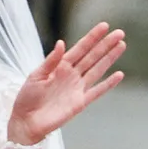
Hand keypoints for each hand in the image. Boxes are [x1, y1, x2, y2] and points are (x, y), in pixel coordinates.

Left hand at [7, 22, 125, 145]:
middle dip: (106, 44)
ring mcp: (77, 88)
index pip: (80, 48)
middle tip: (120, 33)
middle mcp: (71, 75)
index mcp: (60, 66)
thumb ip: (51, 60)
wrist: (26, 122)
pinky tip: (119, 75)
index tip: (105, 26)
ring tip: (122, 46)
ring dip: (109, 58)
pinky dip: (108, 84)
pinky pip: (97, 92)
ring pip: (97, 69)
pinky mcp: (80, 103)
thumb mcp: (36, 76)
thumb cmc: (27, 98)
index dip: (92, 37)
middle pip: (92, 56)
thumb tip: (62, 43)